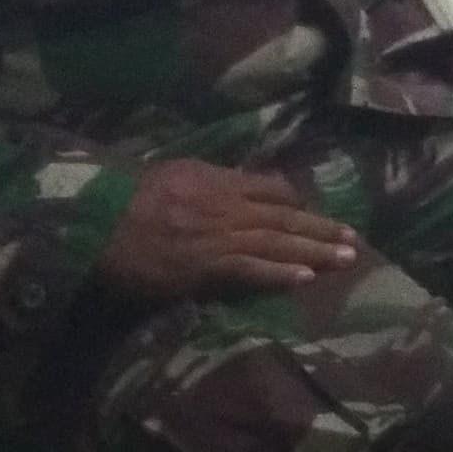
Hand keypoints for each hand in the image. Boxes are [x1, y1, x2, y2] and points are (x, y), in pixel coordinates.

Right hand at [92, 158, 359, 302]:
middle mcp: (227, 205)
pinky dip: (278, 272)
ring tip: (345, 259)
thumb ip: (207, 180)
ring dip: (313, 251)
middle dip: (321, 228)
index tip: (318, 213)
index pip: (271, 188)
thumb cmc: (127, 196)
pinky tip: (304, 278)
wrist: (98, 219)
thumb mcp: (174, 173)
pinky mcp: (204, 265)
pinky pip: (249, 268)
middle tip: (354, 240)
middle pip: (285, 215)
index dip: (298, 203)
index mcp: (219, 180)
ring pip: (276, 241)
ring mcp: (218, 235)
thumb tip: (232, 184)